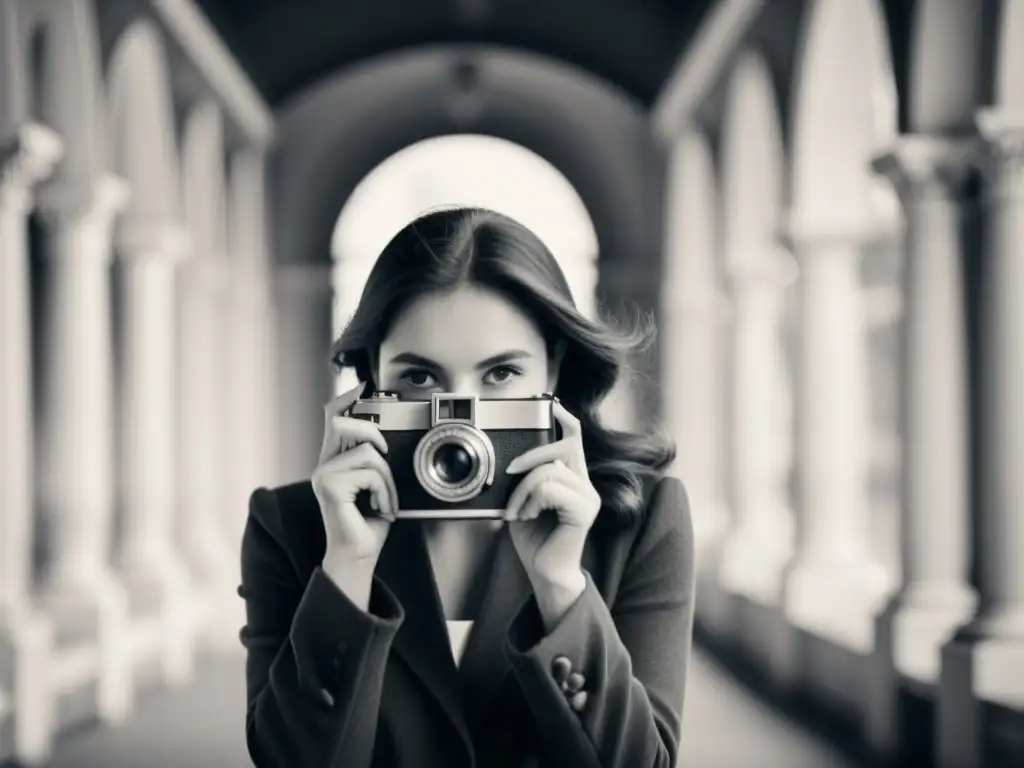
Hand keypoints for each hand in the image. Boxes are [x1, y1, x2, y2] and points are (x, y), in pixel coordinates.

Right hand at [312, 382, 398, 565]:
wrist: (358, 556)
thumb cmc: (368, 525)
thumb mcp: (376, 486)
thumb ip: (374, 462)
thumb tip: (383, 441)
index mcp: (334, 461)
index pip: (332, 418)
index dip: (345, 398)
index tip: (362, 386)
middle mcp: (324, 465)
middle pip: (343, 423)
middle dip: (373, 434)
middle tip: (385, 460)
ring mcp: (323, 475)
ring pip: (369, 453)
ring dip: (387, 480)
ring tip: (383, 501)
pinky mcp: (330, 487)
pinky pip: (371, 473)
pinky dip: (384, 492)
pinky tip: (379, 508)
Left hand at [504, 400, 600, 588]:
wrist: (544, 574)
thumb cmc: (535, 540)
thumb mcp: (524, 501)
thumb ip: (527, 479)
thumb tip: (514, 459)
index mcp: (573, 479)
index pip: (575, 438)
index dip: (564, 418)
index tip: (550, 404)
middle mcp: (585, 484)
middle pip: (566, 445)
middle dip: (532, 453)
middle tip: (510, 470)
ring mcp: (588, 497)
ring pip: (550, 470)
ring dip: (523, 490)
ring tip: (518, 511)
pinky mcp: (584, 511)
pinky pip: (550, 489)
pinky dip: (530, 501)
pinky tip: (527, 516)